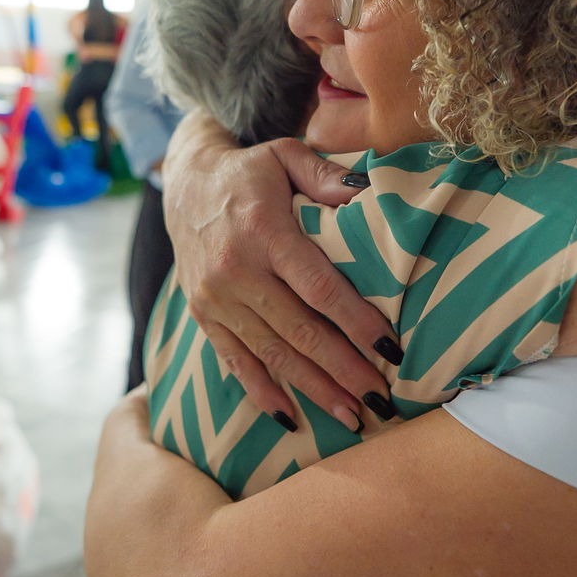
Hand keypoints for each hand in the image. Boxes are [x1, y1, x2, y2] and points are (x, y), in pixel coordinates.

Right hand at [161, 112, 400, 425]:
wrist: (185, 183)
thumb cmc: (250, 172)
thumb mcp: (287, 156)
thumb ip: (327, 176)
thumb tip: (368, 193)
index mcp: (263, 232)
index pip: (318, 287)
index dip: (356, 322)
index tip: (391, 350)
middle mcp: (235, 270)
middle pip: (299, 330)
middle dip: (343, 369)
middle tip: (381, 399)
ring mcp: (215, 298)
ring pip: (271, 353)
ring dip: (312, 388)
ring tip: (351, 416)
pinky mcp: (203, 315)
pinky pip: (233, 361)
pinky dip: (261, 392)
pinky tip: (289, 420)